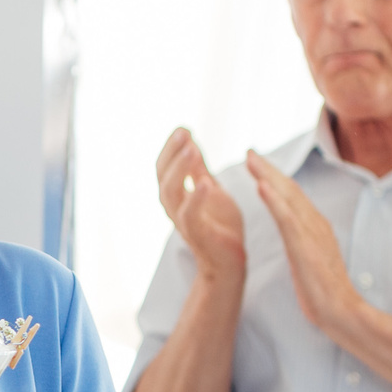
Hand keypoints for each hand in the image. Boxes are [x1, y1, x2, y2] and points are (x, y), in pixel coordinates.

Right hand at [155, 128, 246, 278]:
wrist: (229, 264)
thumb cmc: (220, 228)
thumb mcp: (211, 191)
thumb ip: (199, 171)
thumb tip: (191, 142)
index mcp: (177, 196)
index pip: (164, 167)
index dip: (170, 147)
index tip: (183, 127)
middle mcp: (174, 207)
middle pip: (161, 176)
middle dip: (171, 153)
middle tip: (184, 132)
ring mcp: (183, 221)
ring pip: (170, 193)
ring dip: (179, 169)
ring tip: (192, 148)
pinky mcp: (198, 235)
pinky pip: (190, 215)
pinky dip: (195, 198)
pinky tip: (205, 183)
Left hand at [245, 149, 360, 337]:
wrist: (342, 311)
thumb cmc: (324, 292)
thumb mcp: (309, 260)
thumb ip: (303, 242)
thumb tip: (294, 234)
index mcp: (314, 226)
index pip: (292, 196)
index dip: (275, 178)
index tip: (257, 163)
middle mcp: (315, 223)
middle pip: (289, 189)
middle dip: (268, 169)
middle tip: (249, 151)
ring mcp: (311, 232)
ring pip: (288, 197)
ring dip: (268, 176)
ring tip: (251, 159)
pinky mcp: (305, 246)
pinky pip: (287, 218)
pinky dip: (275, 200)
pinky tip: (261, 186)